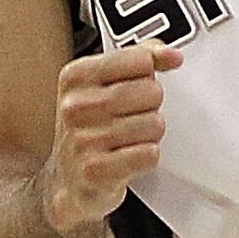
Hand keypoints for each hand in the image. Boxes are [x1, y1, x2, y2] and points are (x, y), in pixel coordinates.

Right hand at [43, 41, 181, 227]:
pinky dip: (147, 157)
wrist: (67, 182)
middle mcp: (75, 106)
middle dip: (152, 106)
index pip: (140, 59)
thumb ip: (138, 60)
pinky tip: (129, 157)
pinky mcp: (97, 170)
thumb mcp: (101, 86)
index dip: (149, 74)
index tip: (143, 83)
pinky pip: (149, 154)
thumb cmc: (89, 130)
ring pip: (154, 124)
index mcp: (76, 77)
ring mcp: (83, 139)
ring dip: (151, 135)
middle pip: (151, 92)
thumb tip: (171, 55)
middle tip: (134, 117)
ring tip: (130, 139)